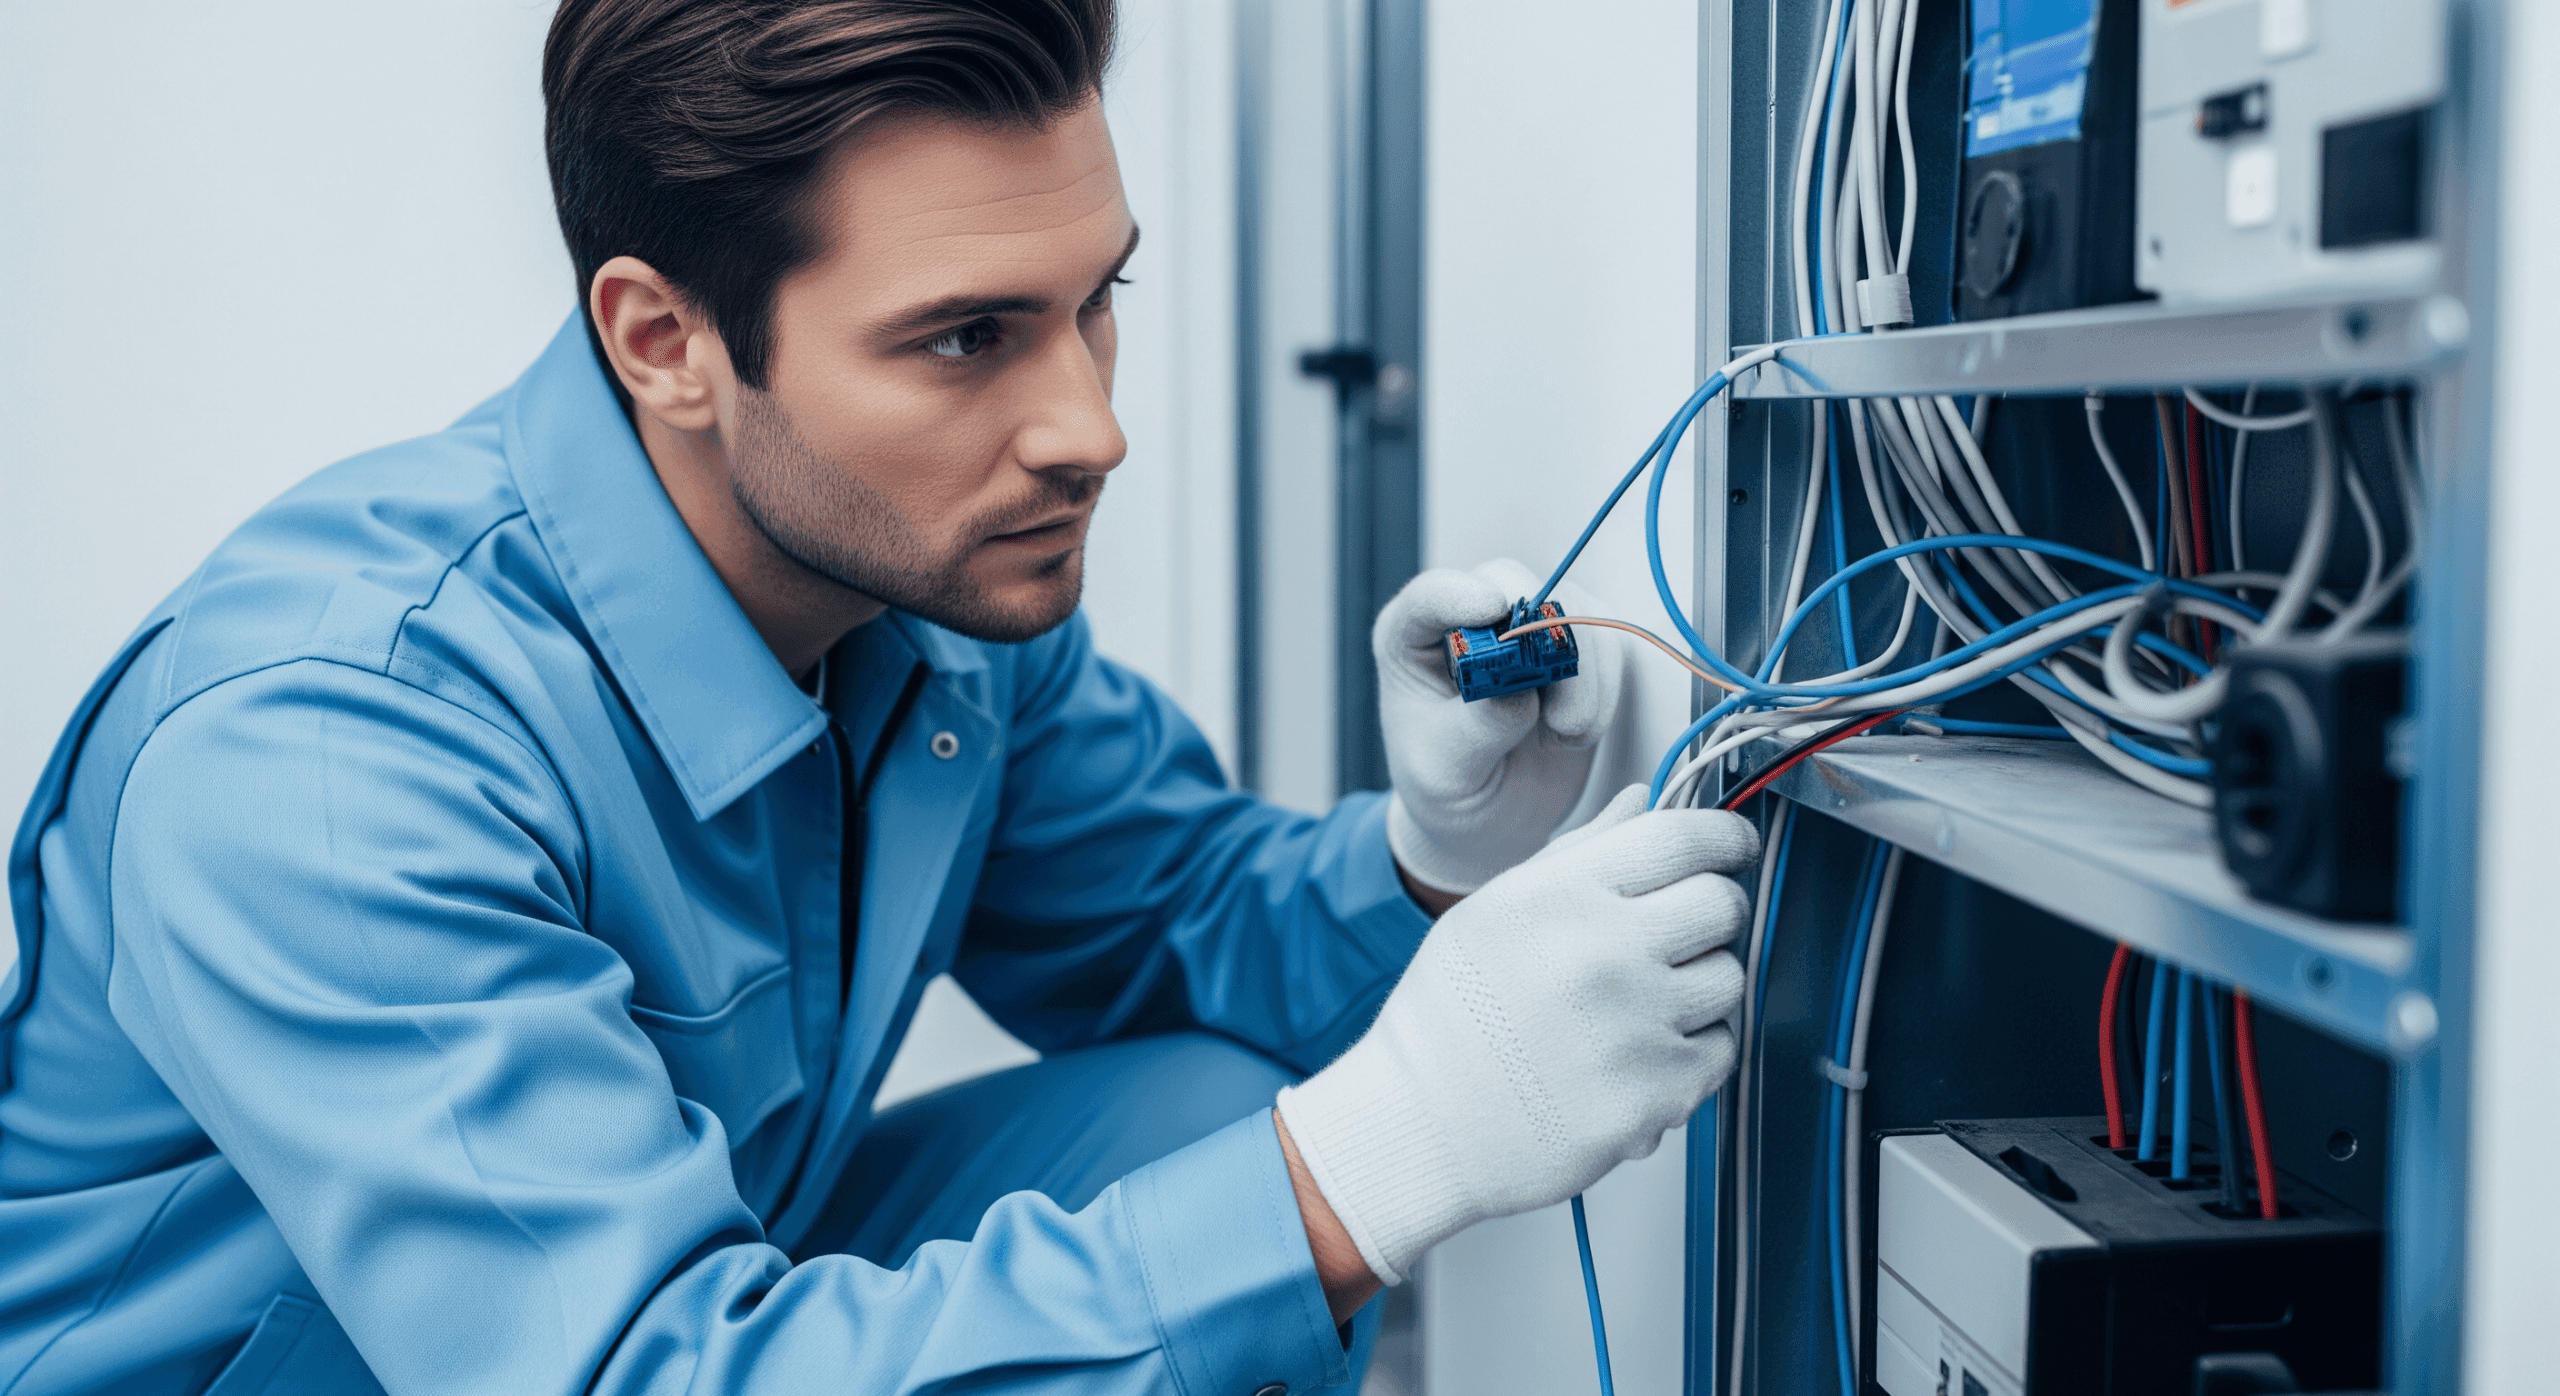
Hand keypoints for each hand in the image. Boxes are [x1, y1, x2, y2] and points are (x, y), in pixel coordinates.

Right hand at [1275, 786, 1757, 1284]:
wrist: (1420, 1127)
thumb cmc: (1449, 1020)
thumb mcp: (1495, 908)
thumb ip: (1580, 851)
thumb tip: (1642, 804)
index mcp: (1560, 895)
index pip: (1684, 838)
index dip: (1723, 835)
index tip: (1730, 845)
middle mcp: (1602, 953)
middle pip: (1722, 904)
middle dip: (1709, 912)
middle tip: (1674, 934)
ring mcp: (1635, 1026)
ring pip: (1729, 978)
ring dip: (1699, 986)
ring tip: (1637, 1004)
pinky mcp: (1656, 1094)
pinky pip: (1719, 1050)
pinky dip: (1690, 1052)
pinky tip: (1635, 1053)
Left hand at [1375, 560, 1633, 895]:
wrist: (1491, 820)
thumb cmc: (1449, 789)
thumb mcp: (1446, 771)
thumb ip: (1476, 729)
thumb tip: (1520, 691)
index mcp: (1411, 639)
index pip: (1431, 595)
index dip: (1461, 594)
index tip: (1493, 611)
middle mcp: (1469, 621)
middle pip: (1513, 584)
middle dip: (1542, 634)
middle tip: (1552, 703)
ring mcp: (1525, 630)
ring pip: (1571, 606)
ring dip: (1582, 669)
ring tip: (1566, 733)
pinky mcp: (1572, 650)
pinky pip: (1605, 639)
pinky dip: (1603, 686)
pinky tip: (1578, 733)